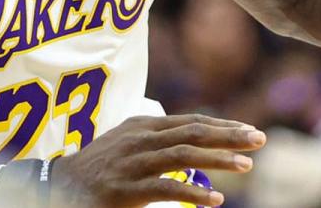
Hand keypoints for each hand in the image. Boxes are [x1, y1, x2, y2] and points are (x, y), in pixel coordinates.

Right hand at [49, 113, 265, 206]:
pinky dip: (193, 192)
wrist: (61, 187)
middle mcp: (140, 138)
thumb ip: (158, 140)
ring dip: (219, 159)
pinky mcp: (128, 188)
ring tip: (246, 165)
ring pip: (184, 155)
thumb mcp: (128, 144)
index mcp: (142, 125)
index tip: (248, 130)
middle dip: (229, 135)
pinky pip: (166, 188)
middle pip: (193, 132)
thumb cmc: (100, 168)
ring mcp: (134, 163)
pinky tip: (215, 199)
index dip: (222, 125)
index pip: (190, 121)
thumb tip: (196, 145)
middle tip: (259, 139)